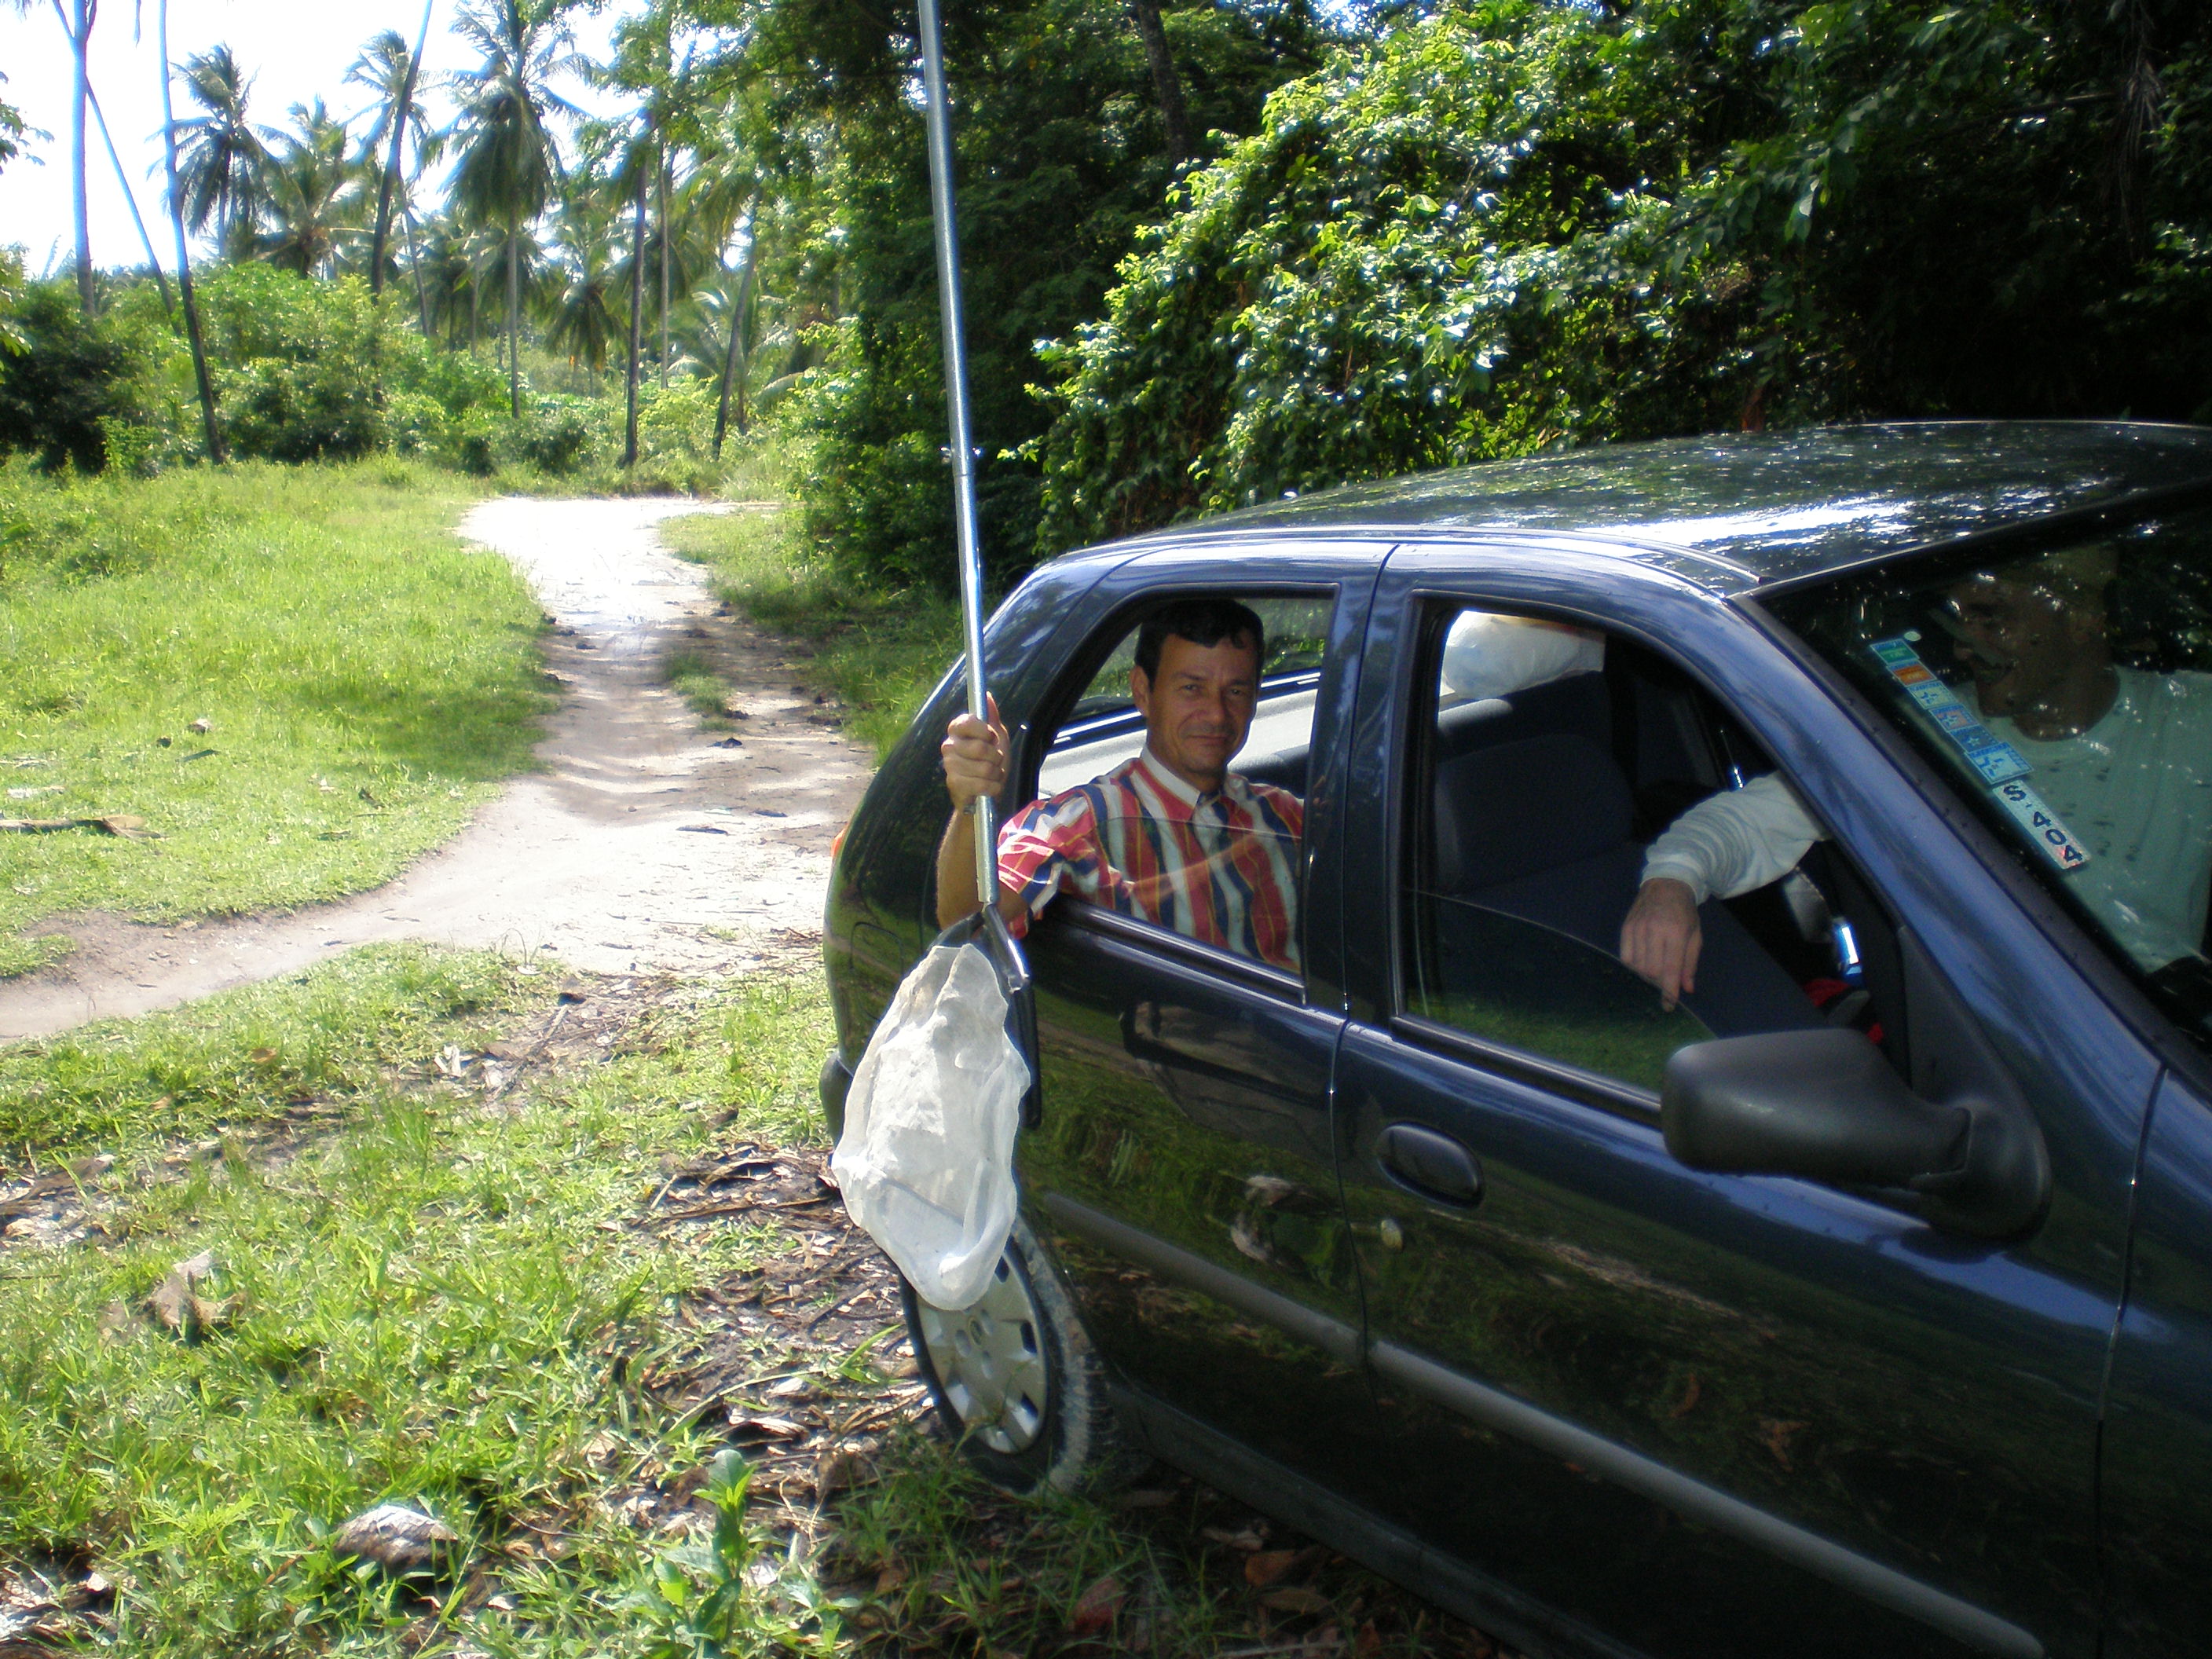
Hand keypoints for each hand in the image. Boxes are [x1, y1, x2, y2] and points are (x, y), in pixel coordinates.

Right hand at [941, 695, 1008, 811]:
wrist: (985, 792)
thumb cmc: (990, 761)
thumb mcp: (997, 737)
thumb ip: (991, 717)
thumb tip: (987, 696)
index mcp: (957, 730)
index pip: (968, 722)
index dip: (985, 732)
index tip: (992, 738)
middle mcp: (949, 745)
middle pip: (980, 748)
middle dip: (996, 758)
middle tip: (996, 761)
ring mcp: (949, 765)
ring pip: (984, 768)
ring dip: (996, 774)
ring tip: (992, 775)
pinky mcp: (954, 784)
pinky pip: (982, 784)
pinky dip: (993, 787)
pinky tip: (989, 787)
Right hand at [1620, 878, 1701, 1010]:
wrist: (1666, 884)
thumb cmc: (1684, 912)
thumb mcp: (1695, 935)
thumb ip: (1690, 963)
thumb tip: (1687, 989)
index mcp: (1676, 933)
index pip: (1670, 969)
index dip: (1669, 990)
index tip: (1669, 1005)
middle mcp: (1654, 931)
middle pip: (1651, 971)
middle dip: (1658, 982)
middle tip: (1664, 982)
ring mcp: (1637, 928)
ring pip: (1637, 966)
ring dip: (1646, 975)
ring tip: (1655, 970)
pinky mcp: (1625, 928)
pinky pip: (1626, 957)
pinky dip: (1634, 965)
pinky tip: (1642, 962)